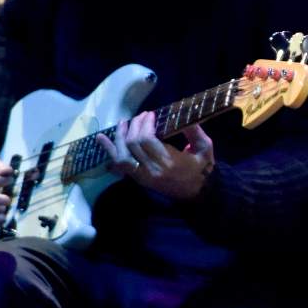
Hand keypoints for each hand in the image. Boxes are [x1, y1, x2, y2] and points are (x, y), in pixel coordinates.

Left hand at [96, 111, 214, 200]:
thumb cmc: (203, 169)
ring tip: (122, 122)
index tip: (151, 114)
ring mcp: (143, 176)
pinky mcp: (139, 179)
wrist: (199, 194)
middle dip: (135, 126)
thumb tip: (183, 115)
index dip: (145, 124)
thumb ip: (195, 132)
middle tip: (142, 116)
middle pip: (132, 144)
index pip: (147, 139)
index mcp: (169, 161)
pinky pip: (120, 166)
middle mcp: (152, 169)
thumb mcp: (205, 148)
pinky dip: (110, 151)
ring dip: (119, 136)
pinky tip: (102, 139)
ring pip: (122, 155)